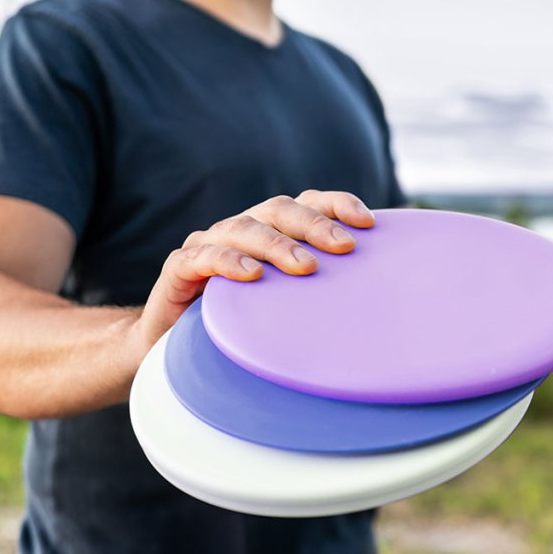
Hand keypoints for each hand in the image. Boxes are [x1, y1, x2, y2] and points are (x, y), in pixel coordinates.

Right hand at [132, 190, 375, 354]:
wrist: (173, 350)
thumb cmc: (242, 327)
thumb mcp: (287, 309)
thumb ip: (320, 297)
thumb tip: (378, 305)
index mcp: (270, 232)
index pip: (306, 203)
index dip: (336, 205)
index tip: (368, 223)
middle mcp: (240, 230)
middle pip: (279, 210)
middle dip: (314, 224)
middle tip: (345, 247)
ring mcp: (208, 246)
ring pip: (243, 228)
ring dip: (276, 244)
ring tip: (306, 267)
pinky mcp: (179, 268)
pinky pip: (202, 257)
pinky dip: (227, 261)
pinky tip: (251, 274)